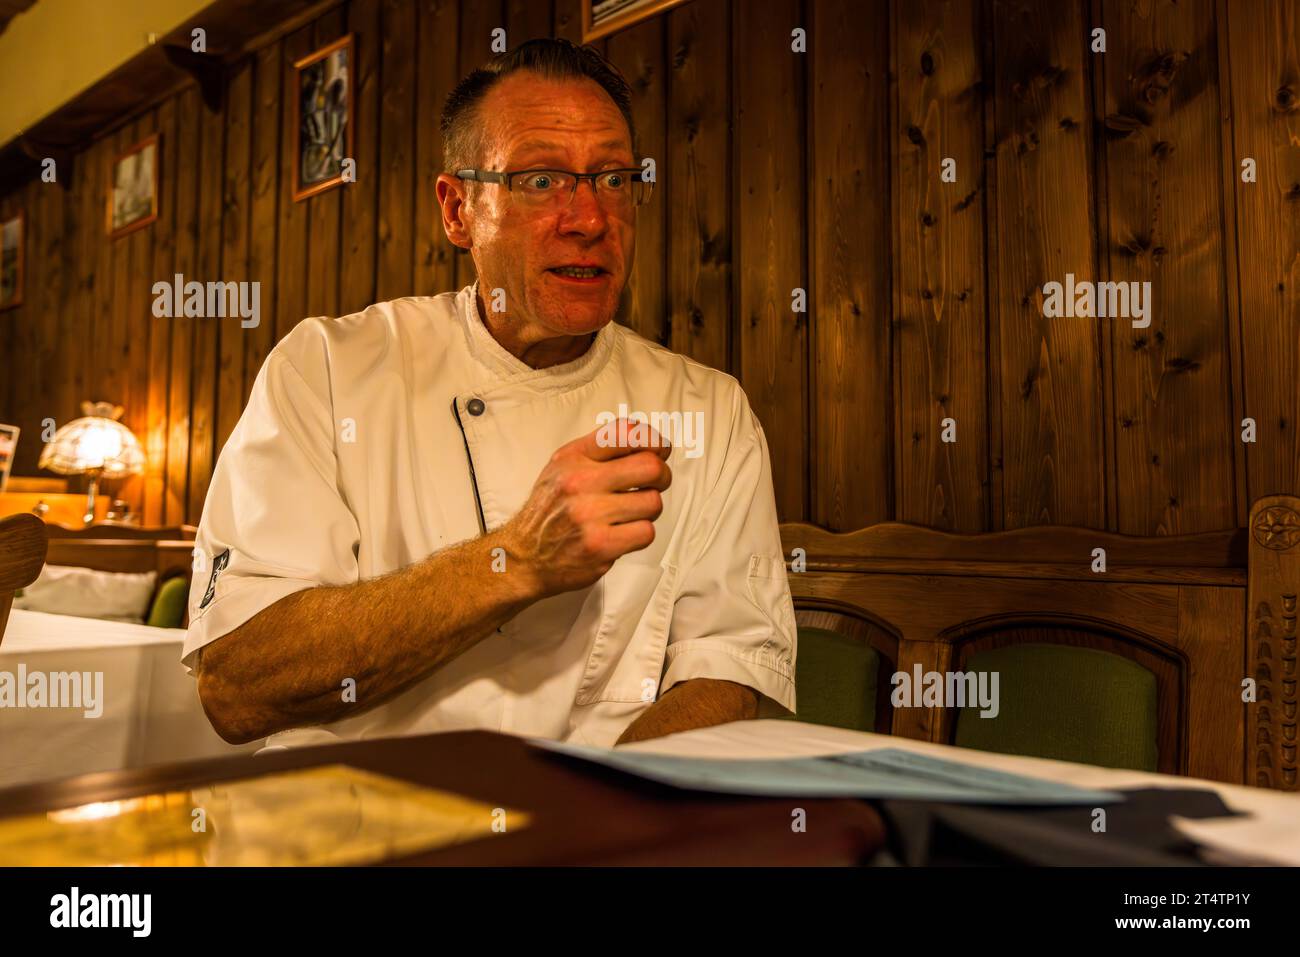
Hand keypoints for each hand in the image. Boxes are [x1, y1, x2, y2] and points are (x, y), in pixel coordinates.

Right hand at [499, 418, 671, 596]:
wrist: (524, 556)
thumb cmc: (550, 510)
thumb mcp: (562, 467)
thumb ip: (599, 452)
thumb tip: (649, 443)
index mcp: (573, 457)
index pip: (625, 432)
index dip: (653, 439)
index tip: (659, 450)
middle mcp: (580, 481)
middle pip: (650, 467)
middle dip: (662, 475)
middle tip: (655, 483)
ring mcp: (590, 515)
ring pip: (652, 502)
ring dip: (649, 509)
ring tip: (631, 513)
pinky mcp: (600, 545)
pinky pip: (646, 532)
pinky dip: (640, 534)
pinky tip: (623, 533)